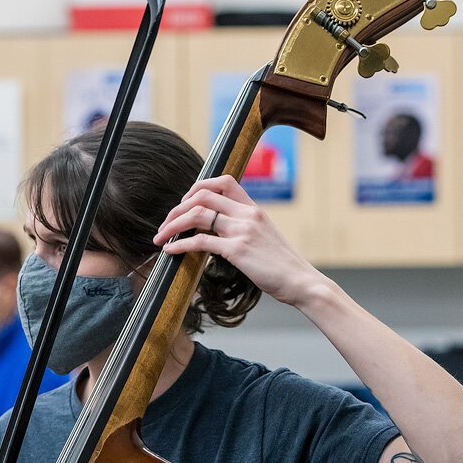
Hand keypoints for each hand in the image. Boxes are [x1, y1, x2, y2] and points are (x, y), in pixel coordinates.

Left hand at [154, 175, 322, 307]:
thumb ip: (244, 227)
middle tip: (165, 224)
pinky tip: (170, 251)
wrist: (302, 281)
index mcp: (254, 209)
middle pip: (202, 195)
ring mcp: (242, 231)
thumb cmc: (282, 265)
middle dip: (176, 208)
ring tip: (160, 237)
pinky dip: (180, 244)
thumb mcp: (265, 237)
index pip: (224, 180)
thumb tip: (219, 231)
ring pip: (197, 214)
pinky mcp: (237, 251)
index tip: (184, 204)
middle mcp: (247, 214)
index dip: (198, 188)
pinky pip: (200, 241)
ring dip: (172, 225)